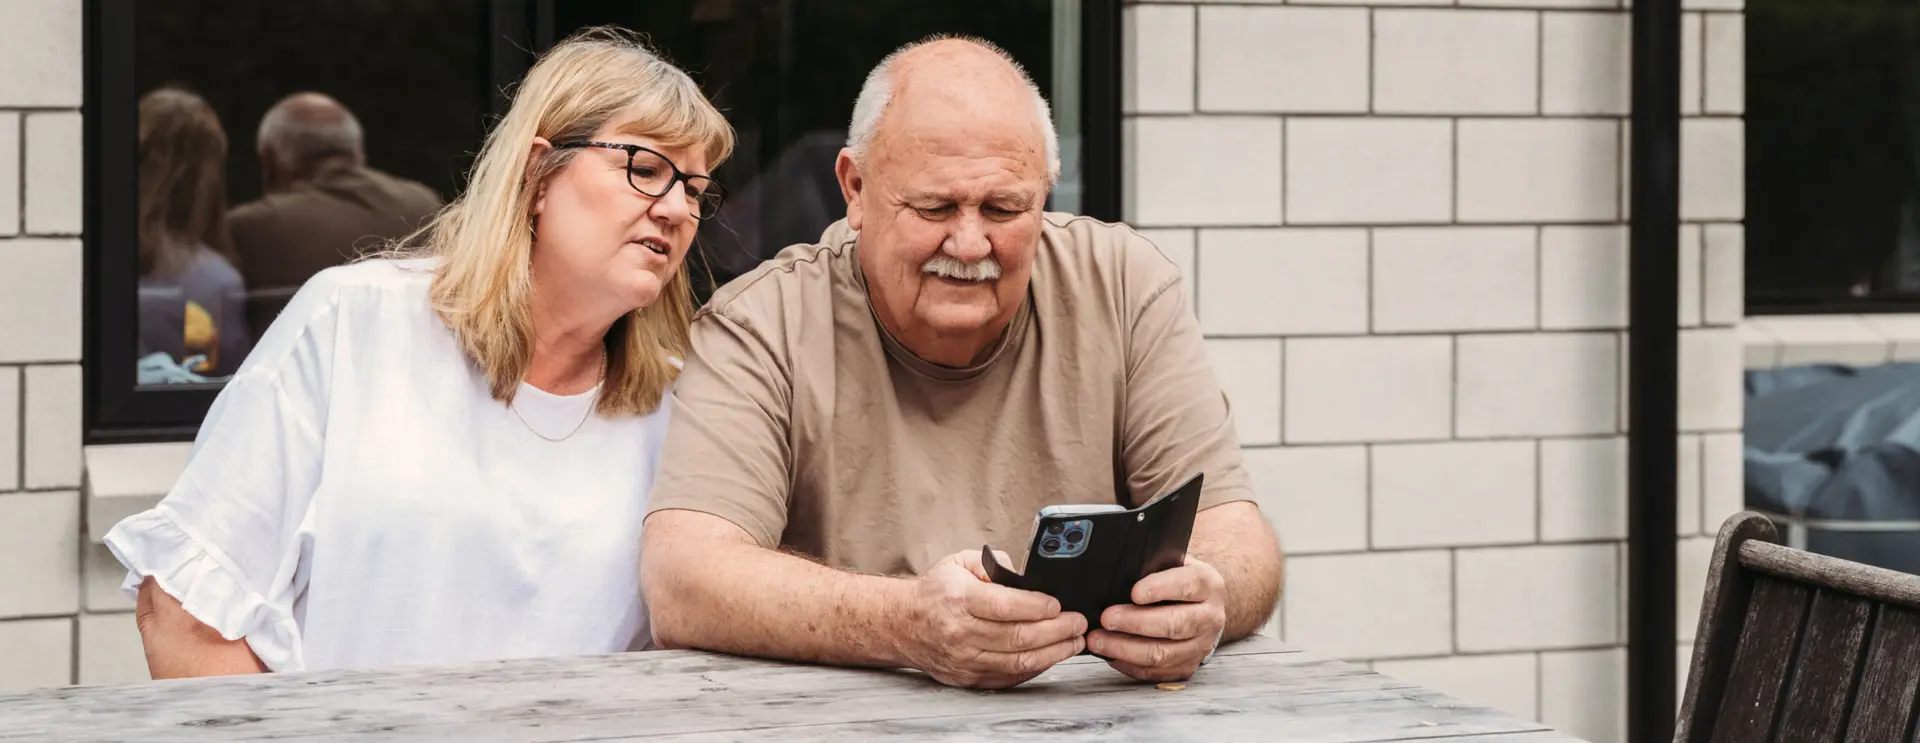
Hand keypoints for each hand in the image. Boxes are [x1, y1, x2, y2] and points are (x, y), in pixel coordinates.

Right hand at [893, 550, 1087, 689]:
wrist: (902, 624)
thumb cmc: (935, 592)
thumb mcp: (960, 562)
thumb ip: (995, 564)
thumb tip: (1027, 577)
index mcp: (959, 599)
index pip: (1005, 606)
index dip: (1037, 607)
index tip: (1059, 604)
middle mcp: (960, 632)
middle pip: (1018, 636)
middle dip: (1056, 630)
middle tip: (1078, 623)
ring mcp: (964, 659)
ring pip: (1018, 661)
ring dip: (1053, 653)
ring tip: (1074, 642)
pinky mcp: (968, 677)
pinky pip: (1009, 676)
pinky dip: (1035, 667)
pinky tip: (1051, 656)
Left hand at [1088, 557, 1226, 682]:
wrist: (1202, 606)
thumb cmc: (1179, 582)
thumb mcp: (1173, 564)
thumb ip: (1153, 566)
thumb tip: (1116, 574)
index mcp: (1208, 585)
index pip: (1187, 585)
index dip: (1160, 588)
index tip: (1134, 592)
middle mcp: (1209, 617)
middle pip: (1175, 624)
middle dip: (1136, 623)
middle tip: (1107, 618)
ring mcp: (1201, 645)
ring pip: (1164, 654)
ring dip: (1126, 648)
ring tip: (1099, 640)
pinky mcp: (1188, 666)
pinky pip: (1157, 672)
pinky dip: (1130, 665)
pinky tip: (1111, 655)